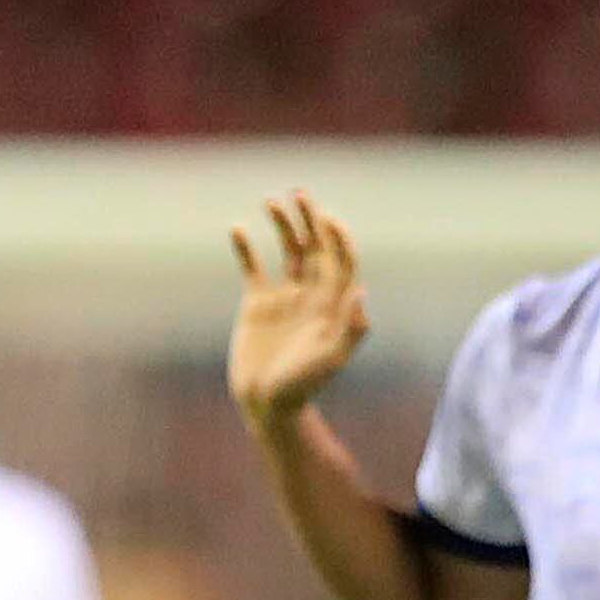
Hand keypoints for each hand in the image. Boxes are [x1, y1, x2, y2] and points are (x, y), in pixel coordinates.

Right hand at [227, 192, 371, 430]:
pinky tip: (237, 229)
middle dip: (311, 220)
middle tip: (301, 195)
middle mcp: (312, 294)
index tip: (327, 219)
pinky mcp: (258, 304)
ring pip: (288, 251)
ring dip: (283, 225)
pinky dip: (246, 249)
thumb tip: (362, 293)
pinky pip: (253, 269)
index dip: (338, 238)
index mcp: (333, 304)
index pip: (342, 261)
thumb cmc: (303, 386)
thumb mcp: (330, 360)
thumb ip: (350, 329)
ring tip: (272, 202)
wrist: (266, 404)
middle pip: (316, 247)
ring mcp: (285, 297)